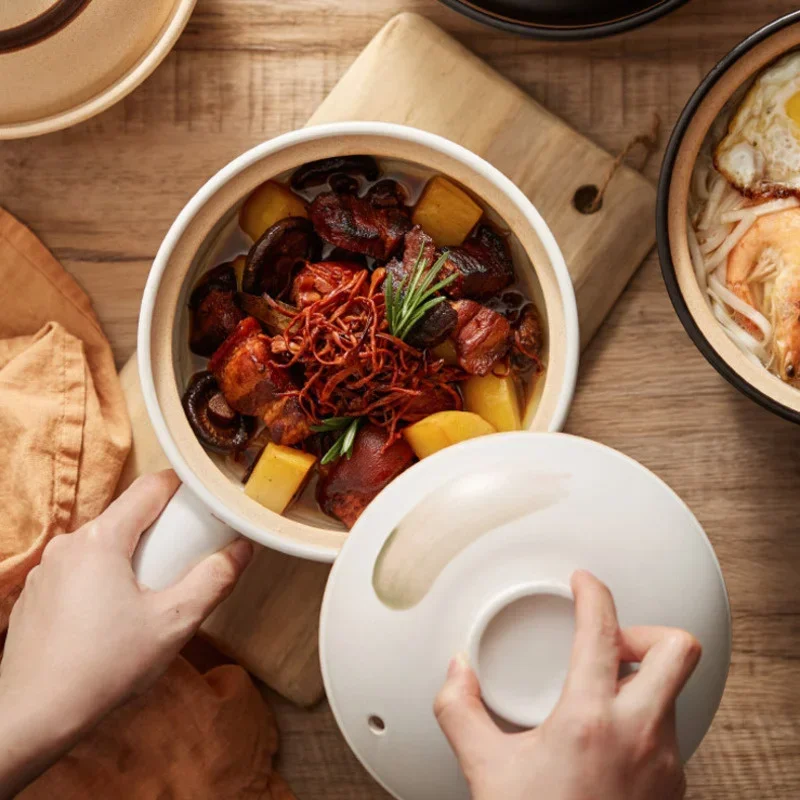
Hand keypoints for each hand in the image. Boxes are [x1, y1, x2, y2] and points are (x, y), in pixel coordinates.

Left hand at [0, 470, 252, 797]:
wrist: (34, 718)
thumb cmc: (103, 668)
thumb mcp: (175, 622)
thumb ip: (214, 579)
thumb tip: (242, 549)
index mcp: (101, 539)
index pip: (151, 487)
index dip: (184, 489)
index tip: (206, 506)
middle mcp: (68, 545)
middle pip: (127, 517)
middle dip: (161, 534)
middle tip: (185, 564)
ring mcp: (47, 570)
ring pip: (104, 546)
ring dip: (132, 559)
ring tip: (151, 600)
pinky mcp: (37, 596)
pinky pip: (81, 571)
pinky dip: (105, 581)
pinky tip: (115, 621)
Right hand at [434, 570, 700, 799]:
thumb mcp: (486, 770)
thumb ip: (460, 710)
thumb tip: (456, 674)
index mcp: (590, 719)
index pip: (602, 629)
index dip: (593, 592)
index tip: (584, 583)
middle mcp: (639, 735)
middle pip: (676, 650)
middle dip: (644, 632)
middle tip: (610, 642)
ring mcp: (664, 763)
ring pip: (672, 693)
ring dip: (640, 680)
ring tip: (601, 691)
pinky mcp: (673, 788)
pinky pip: (668, 732)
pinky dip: (643, 719)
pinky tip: (609, 737)